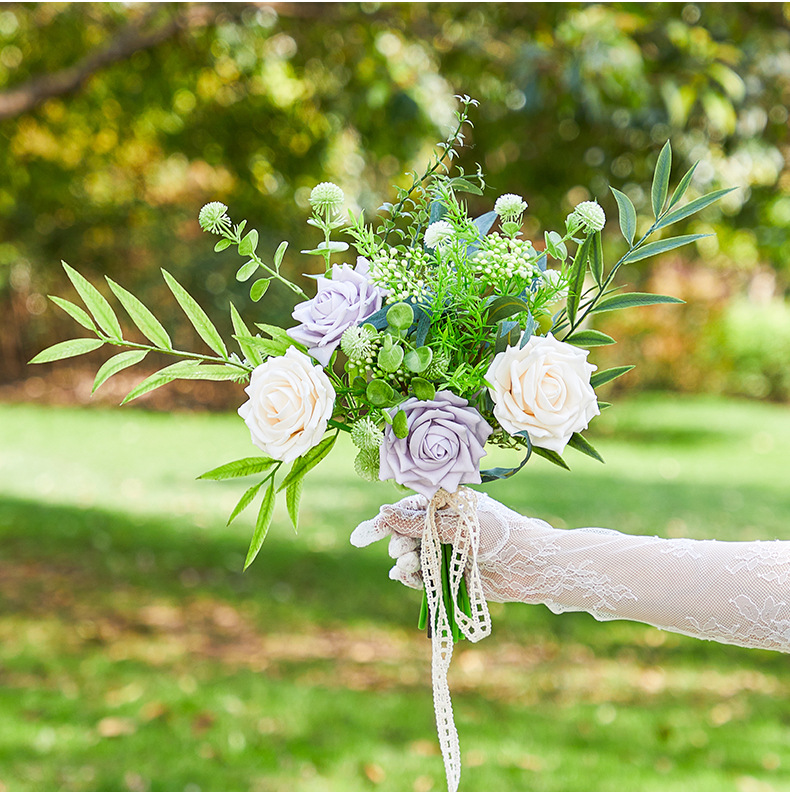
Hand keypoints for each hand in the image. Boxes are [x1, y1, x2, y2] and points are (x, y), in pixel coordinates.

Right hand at [351, 491, 532, 591]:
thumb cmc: (502, 535)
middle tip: (403, 553)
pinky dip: (411, 578)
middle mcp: (445, 527)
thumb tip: (384, 513)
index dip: (386, 520)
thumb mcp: (458, 524)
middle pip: (406, 533)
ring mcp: (448, 552)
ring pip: (412, 555)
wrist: (533, 567)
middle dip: (398, 543)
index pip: (409, 508)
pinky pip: (422, 577)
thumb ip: (421, 522)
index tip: (364, 535)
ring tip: (409, 566)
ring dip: (405, 561)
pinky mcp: (451, 576)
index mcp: (448, 506)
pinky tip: (405, 576)